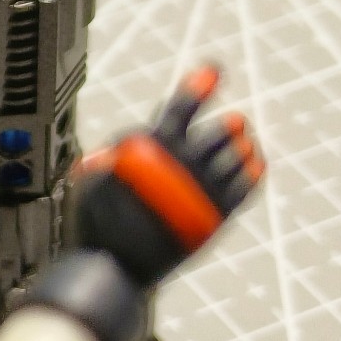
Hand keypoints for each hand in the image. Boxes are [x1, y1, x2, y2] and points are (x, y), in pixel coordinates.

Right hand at [70, 65, 263, 286]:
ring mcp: (200, 193)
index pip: (178, 112)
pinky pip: (242, 188)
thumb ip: (104, 161)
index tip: (212, 71)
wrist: (115, 269)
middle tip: (236, 119)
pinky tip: (253, 163)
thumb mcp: (87, 184)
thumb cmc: (95, 228)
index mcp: (149, 154)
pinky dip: (250, 172)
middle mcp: (180, 169)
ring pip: (233, 158)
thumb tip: (114, 149)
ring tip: (244, 138)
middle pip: (214, 135)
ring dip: (240, 144)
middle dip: (227, 125)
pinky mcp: (213, 219)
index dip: (197, 88)